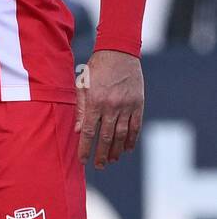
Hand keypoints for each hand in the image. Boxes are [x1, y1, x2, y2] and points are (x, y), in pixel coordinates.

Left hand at [75, 49, 143, 167]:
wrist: (119, 52)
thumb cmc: (96, 69)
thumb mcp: (83, 85)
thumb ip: (80, 109)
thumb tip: (78, 131)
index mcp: (95, 102)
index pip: (89, 132)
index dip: (86, 148)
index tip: (83, 160)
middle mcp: (111, 106)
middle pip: (106, 137)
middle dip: (101, 154)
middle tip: (99, 166)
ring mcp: (127, 105)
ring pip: (121, 134)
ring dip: (116, 150)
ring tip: (111, 160)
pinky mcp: (138, 103)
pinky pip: (136, 126)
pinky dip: (131, 139)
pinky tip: (127, 149)